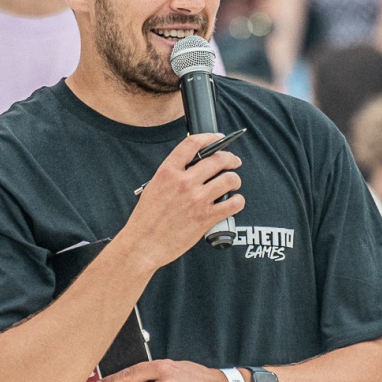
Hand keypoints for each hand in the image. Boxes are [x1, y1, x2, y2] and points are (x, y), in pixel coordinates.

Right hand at [117, 134, 244, 270]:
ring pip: (229, 179)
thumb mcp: (153, 187)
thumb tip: (194, 167)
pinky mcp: (206, 217)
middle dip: (230, 158)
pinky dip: (238, 201)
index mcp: (168, 172)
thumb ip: (173, 174)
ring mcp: (197, 199)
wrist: (144, 244)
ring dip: (235, 179)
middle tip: (233, 162)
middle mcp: (184, 182)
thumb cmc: (146, 219)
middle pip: (217, 159)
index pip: (193, 144)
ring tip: (233, 183)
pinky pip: (233, 203)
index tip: (218, 138)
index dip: (210, 138)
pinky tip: (234, 201)